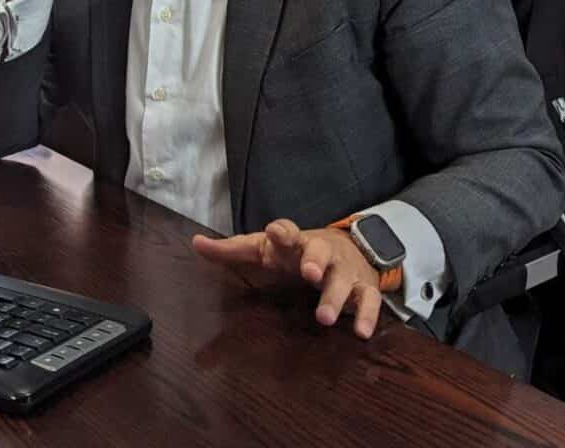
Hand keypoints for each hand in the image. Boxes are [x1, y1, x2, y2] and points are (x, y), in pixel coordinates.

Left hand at [192, 218, 383, 338]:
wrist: (348, 248)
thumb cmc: (295, 252)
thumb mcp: (264, 248)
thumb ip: (232, 249)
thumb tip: (195, 242)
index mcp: (293, 241)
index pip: (287, 231)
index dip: (281, 231)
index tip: (274, 231)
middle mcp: (321, 252)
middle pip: (320, 251)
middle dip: (315, 261)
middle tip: (310, 274)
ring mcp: (344, 269)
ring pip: (343, 280)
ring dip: (335, 298)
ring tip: (324, 318)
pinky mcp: (363, 287)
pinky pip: (369, 301)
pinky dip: (368, 316)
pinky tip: (362, 333)